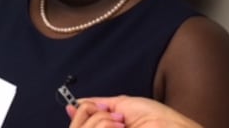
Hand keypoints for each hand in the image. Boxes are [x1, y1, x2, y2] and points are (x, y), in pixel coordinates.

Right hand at [67, 95, 202, 127]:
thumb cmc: (155, 117)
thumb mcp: (121, 104)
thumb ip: (96, 104)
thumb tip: (76, 103)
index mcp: (108, 126)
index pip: (81, 124)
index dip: (78, 115)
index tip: (74, 107)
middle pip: (79, 126)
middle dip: (93, 115)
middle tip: (114, 116)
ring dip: (101, 122)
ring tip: (123, 124)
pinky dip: (105, 126)